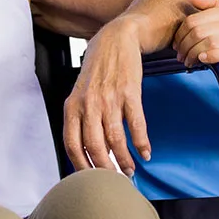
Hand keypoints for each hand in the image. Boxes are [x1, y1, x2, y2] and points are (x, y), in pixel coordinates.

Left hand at [63, 16, 150, 175]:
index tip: (92, 179)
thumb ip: (81, 117)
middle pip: (94, 146)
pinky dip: (141, 142)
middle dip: (105, 169)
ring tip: (130, 170)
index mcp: (73, 105)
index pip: (72, 144)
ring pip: (115, 139)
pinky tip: (145, 153)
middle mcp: (89, 103)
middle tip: (115, 180)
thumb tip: (89, 150)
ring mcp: (109, 98)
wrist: (116, 38)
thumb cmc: (98, 67)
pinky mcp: (129, 92)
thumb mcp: (80, 91)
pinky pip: (136, 124)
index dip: (82, 166)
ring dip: (124, 159)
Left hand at [173, 0, 218, 92]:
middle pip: (199, 30)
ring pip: (209, 41)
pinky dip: (208, 57)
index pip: (195, 18)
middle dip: (184, 45)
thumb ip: (213, 7)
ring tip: (188, 62)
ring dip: (193, 54)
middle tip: (180, 56)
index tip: (176, 44)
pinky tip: (202, 61)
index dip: (180, 32)